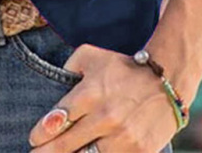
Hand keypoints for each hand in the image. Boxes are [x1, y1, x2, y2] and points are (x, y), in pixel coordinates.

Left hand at [27, 44, 177, 152]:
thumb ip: (68, 67)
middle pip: (66, 147)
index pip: (57, 121)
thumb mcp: (92, 56)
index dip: (40, 134)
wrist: (167, 81)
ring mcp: (123, 139)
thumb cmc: (123, 68)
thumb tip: (52, 86)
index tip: (34, 138)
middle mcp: (105, 118)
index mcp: (91, 93)